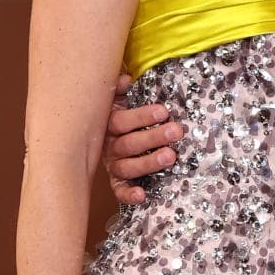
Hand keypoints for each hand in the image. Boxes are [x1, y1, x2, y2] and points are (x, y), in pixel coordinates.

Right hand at [103, 69, 184, 204]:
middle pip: (128, 144)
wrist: (98, 136)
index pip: (122, 121)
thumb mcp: (117, 98)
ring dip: (148, 162)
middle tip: (176, 131)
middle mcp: (109, 145)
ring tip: (170, 156)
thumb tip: (126, 79)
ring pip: (127, 167)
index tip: (163, 112)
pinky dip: (128, 194)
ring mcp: (112, 165)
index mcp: (108, 124)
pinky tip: (141, 195)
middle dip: (153, 137)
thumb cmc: (120, 114)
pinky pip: (119, 190)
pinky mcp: (117, 181)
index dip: (141, 117)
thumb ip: (118, 88)